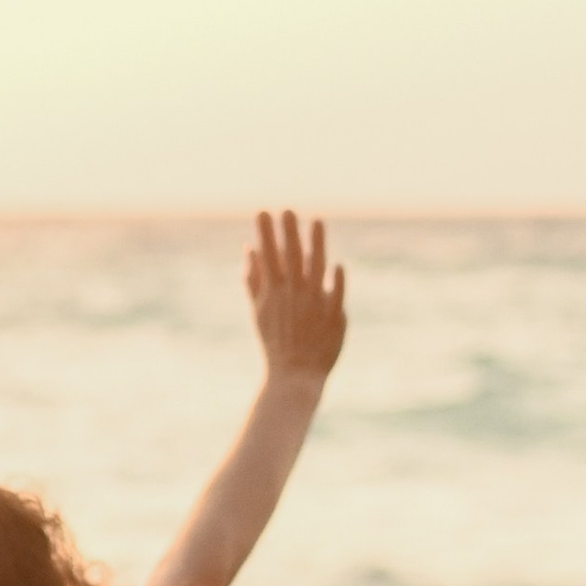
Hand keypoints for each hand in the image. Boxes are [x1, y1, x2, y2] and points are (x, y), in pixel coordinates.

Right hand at [244, 206, 346, 386]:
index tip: (262, 212)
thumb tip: (248, 249)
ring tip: (316, 221)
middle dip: (287, 233)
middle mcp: (293, 296)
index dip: (265, 234)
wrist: (294, 376)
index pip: (268, 257)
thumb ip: (253, 279)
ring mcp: (314, 306)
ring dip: (316, 245)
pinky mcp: (333, 317)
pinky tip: (337, 266)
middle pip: (291, 259)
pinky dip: (336, 282)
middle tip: (286, 210)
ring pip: (315, 270)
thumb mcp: (259, 311)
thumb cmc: (275, 343)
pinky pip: (335, 295)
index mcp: (273, 294)